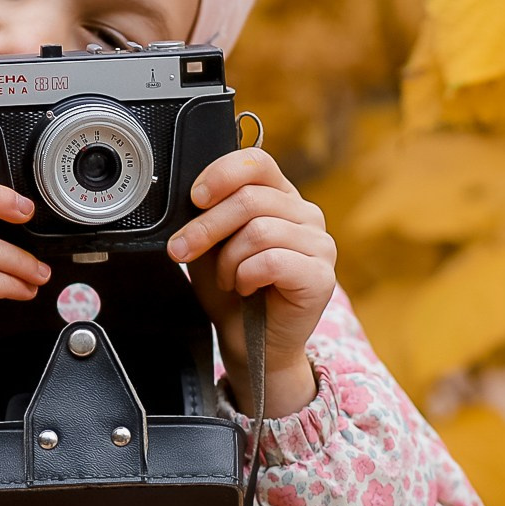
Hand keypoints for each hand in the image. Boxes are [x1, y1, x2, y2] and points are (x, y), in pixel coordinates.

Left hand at [166, 146, 333, 420]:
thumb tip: (191, 196)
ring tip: (227, 279)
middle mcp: (305, 214)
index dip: (222, 174)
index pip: (257, 162)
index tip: (195, 197)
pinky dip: (246, 276)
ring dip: (228, 259)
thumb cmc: (232, 291)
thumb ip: (209, 214)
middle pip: (250, 198)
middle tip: (183, 250)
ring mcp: (319, 244)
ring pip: (259, 230)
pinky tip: (245, 288)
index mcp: (280, 197)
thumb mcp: (211, 244)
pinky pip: (273, 260)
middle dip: (206, 226)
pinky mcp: (321, 276)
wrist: (249, 343)